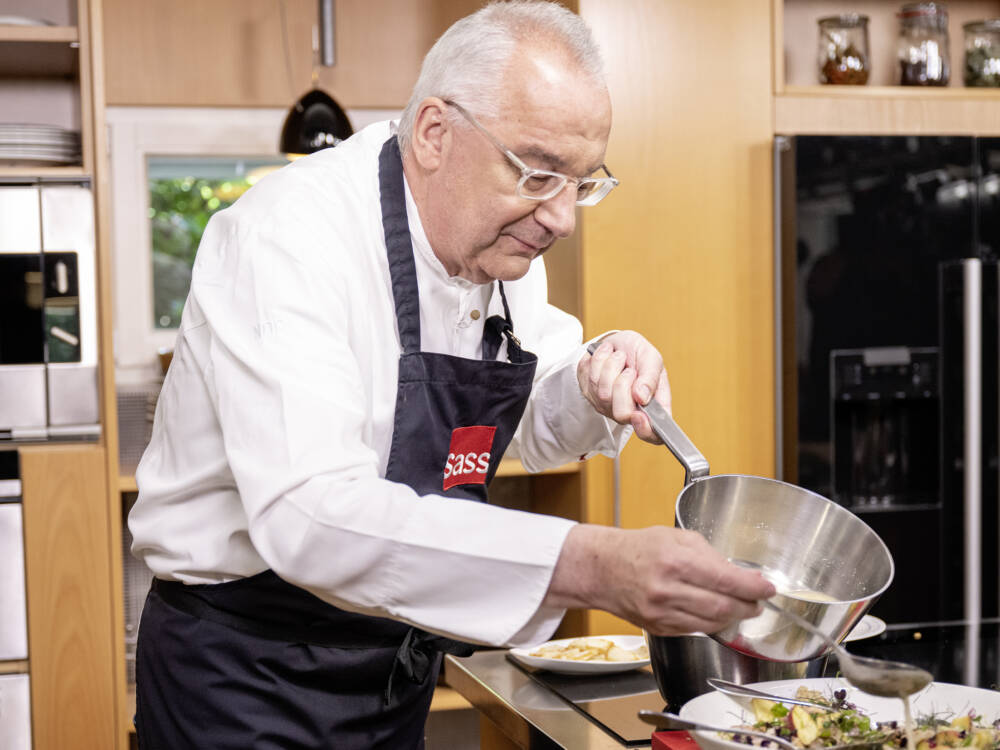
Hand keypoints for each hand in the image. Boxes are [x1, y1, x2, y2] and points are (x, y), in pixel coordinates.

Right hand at [545, 524, 775, 635]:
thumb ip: (710, 555)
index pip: (726, 580)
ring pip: (712, 624)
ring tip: (740, 607)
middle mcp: (668, 590)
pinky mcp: (658, 628)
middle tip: (757, 601)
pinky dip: (711, 623)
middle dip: (748, 605)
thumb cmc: (638, 548)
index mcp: (675, 561)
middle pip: (724, 607)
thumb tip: (741, 575)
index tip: (768, 588)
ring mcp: (662, 613)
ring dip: (733, 617)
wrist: (602, 569)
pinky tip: (714, 613)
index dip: (753, 587)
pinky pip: (695, 630)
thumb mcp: (676, 538)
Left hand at [577, 331, 670, 443]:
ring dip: (611, 367)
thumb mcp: (652, 358)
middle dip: (624, 383)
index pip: (652, 434)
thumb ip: (650, 378)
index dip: (645, 429)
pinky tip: (606, 358)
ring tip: (618, 358)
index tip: (638, 415)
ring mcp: (608, 406)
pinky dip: (598, 362)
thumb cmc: (638, 353)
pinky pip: (589, 380)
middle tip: (629, 369)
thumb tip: (642, 397)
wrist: (617, 342)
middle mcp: (630, 412)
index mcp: (652, 407)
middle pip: (622, 414)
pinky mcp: (590, 395)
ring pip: (603, 394)